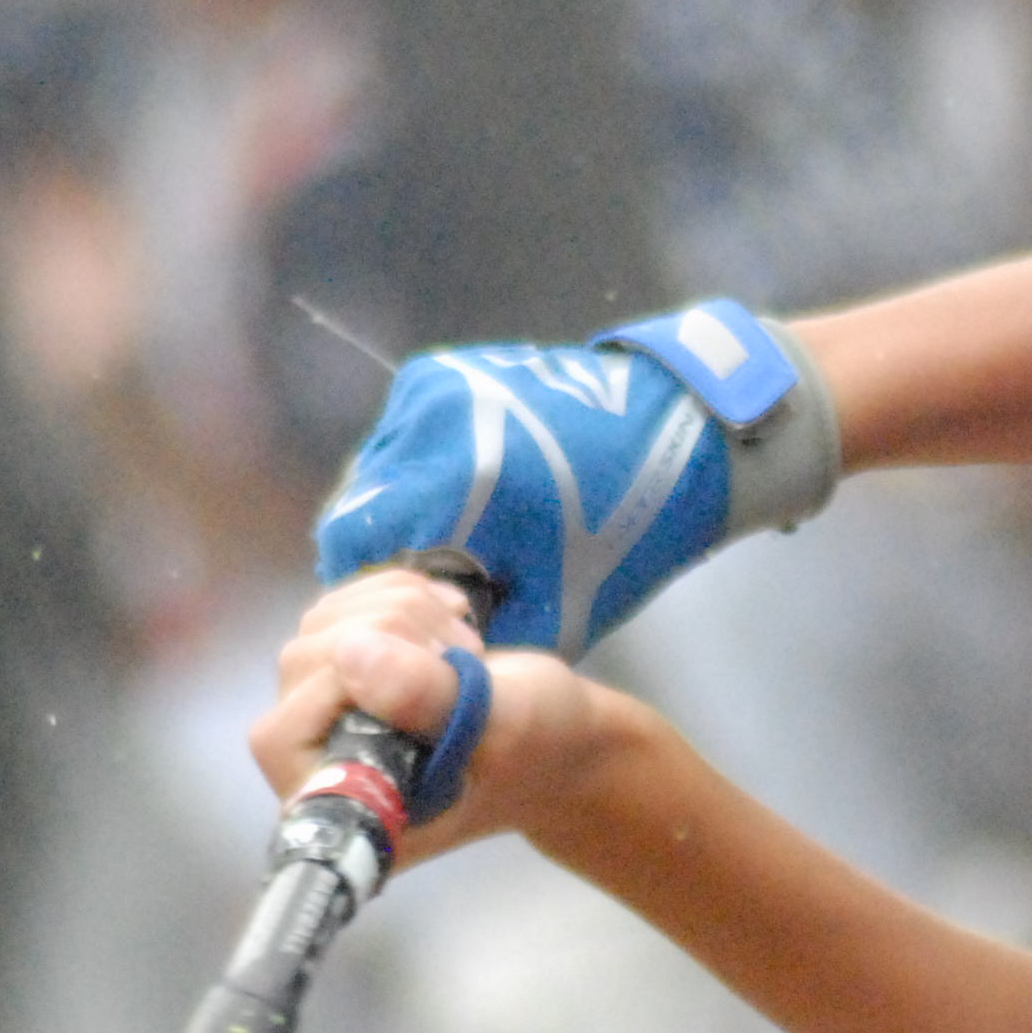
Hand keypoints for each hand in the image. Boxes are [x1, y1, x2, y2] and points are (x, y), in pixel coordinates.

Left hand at [250, 571, 620, 864]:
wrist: (558, 736)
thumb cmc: (540, 749)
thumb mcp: (504, 725)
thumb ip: (432, 701)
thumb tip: (353, 654)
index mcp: (352, 808)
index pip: (281, 737)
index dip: (338, 687)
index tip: (427, 670)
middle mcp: (323, 763)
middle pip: (301, 664)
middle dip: (388, 634)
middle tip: (463, 655)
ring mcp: (328, 711)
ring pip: (320, 623)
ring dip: (399, 608)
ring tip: (461, 643)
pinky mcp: (347, 665)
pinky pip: (340, 602)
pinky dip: (396, 591)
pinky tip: (446, 615)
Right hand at [311, 304, 837, 656]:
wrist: (675, 430)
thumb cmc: (622, 531)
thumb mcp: (548, 612)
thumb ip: (466, 642)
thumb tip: (404, 660)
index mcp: (450, 482)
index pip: (356, 551)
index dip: (375, 600)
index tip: (411, 624)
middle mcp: (425, 423)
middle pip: (362, 511)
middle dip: (392, 558)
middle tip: (440, 592)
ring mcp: (429, 389)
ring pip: (378, 477)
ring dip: (405, 517)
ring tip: (461, 544)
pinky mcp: (438, 373)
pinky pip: (402, 444)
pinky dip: (423, 480)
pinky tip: (471, 502)